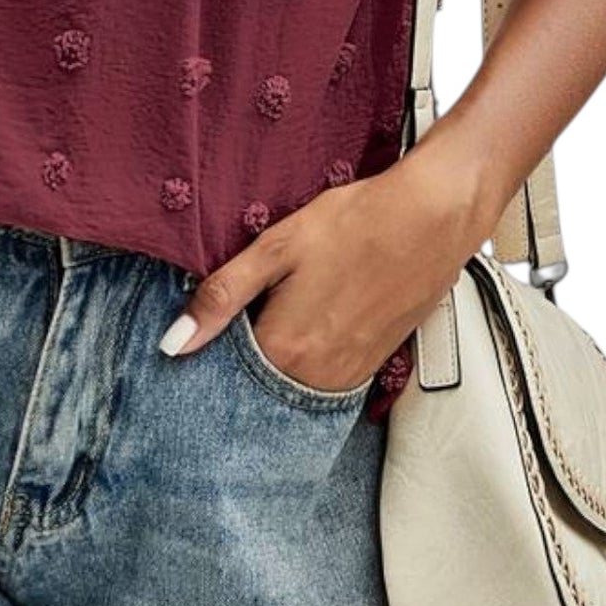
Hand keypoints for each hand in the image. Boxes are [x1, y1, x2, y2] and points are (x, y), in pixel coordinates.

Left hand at [159, 137, 492, 393]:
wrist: (433, 217)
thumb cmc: (353, 223)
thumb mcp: (276, 248)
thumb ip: (221, 298)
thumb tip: (172, 344)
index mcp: (285, 350)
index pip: (225, 379)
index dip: (207, 358)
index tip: (195, 338)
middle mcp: (319, 377)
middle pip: (261, 388)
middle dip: (239, 366)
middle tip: (234, 322)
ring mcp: (352, 374)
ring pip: (294, 386)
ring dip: (275, 364)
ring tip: (273, 316)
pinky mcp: (376, 362)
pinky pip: (326, 379)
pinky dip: (308, 360)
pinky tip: (309, 320)